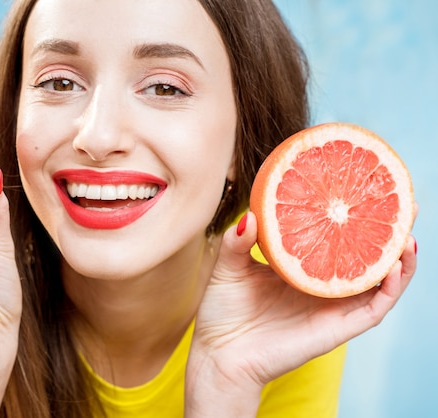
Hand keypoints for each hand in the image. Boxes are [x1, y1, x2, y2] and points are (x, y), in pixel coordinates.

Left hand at [186, 211, 416, 415]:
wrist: (219, 354)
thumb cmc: (222, 313)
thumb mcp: (228, 267)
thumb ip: (237, 242)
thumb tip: (250, 215)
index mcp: (299, 269)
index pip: (333, 240)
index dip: (351, 220)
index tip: (363, 191)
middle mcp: (320, 287)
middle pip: (364, 258)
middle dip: (385, 233)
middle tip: (401, 204)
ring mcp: (331, 308)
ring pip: (379, 283)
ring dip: (398, 260)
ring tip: (406, 233)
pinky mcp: (336, 329)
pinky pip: (373, 309)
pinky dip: (389, 289)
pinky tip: (393, 266)